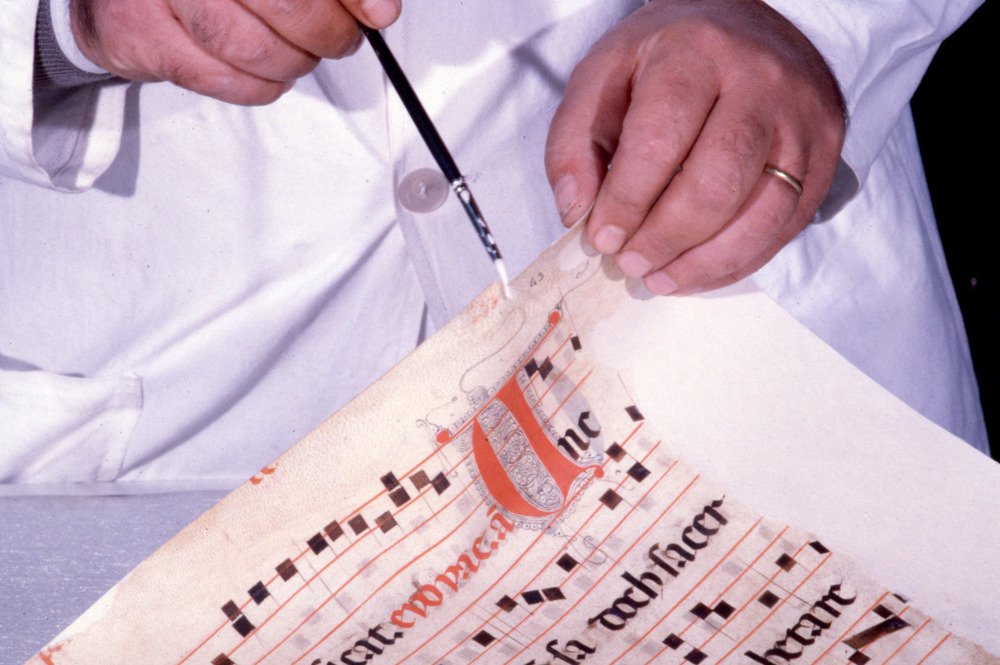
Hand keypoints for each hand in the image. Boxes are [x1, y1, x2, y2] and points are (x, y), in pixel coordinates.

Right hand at [70, 0, 401, 104]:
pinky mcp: (142, 36)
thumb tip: (378, 7)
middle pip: (284, 5)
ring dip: (294, 63)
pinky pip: (224, 81)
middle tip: (340, 39)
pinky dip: (260, 86)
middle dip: (328, 33)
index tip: (379, 14)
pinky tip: (265, 71)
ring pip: (255, 50)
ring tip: (298, 54)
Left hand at [545, 0, 844, 294]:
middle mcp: (760, 83)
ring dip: (703, 262)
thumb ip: (574, 140)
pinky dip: (737, 262)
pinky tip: (697, 272)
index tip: (601, 238)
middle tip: (630, 262)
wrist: (746, 21)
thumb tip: (577, 212)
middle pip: (715, 184)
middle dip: (665, 238)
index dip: (627, 202)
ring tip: (659, 278)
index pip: (659, 142)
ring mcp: (801, 120)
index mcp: (695, 53)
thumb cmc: (667, 55)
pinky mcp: (824, 154)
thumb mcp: (604, 74)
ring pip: (761, 214)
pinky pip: (785, 226)